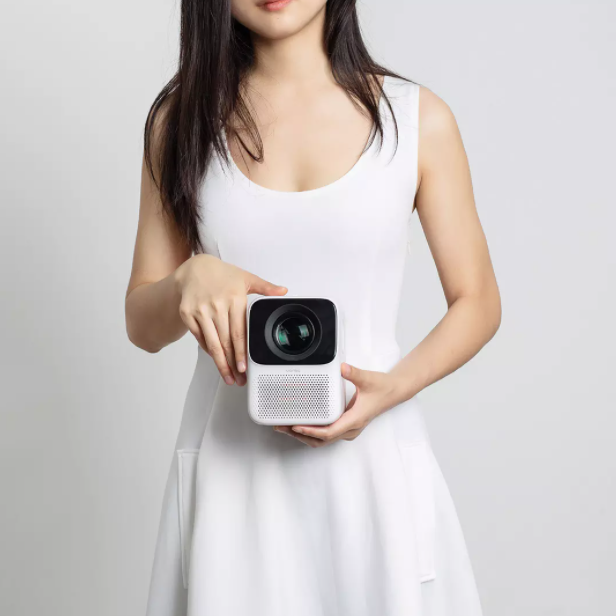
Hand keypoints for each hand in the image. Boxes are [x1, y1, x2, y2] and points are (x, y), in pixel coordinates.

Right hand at [175, 253, 286, 385]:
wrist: (195, 268)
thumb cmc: (222, 275)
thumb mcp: (246, 277)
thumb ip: (265, 287)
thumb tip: (283, 291)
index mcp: (234, 298)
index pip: (239, 333)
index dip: (241, 353)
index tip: (243, 367)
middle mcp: (216, 305)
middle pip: (225, 342)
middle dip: (232, 364)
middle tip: (238, 379)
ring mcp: (200, 310)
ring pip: (212, 343)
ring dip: (220, 363)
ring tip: (227, 376)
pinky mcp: (187, 314)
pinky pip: (199, 337)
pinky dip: (208, 350)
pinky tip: (216, 359)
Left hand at [273, 362, 401, 446]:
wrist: (394, 392)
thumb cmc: (382, 388)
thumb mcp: (368, 379)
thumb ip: (354, 373)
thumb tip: (343, 368)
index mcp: (354, 420)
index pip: (329, 432)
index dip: (311, 431)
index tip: (296, 427)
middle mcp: (350, 428)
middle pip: (322, 439)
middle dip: (301, 435)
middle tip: (282, 427)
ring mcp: (348, 429)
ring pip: (323, 440)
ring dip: (305, 436)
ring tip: (286, 428)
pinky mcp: (347, 426)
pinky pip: (327, 434)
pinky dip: (313, 433)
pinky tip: (302, 424)